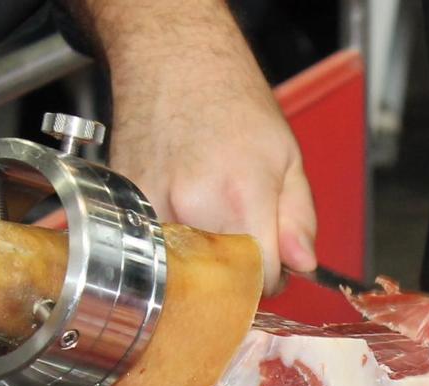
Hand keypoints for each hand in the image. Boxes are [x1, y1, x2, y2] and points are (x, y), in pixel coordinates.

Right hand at [105, 32, 315, 293]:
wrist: (174, 61)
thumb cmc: (232, 102)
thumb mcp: (288, 157)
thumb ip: (300, 219)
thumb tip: (302, 265)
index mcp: (240, 196)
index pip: (262, 280)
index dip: (272, 278)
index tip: (271, 264)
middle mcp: (192, 206)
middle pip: (221, 281)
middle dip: (238, 274)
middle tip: (242, 238)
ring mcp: (153, 207)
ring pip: (185, 270)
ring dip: (202, 260)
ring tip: (210, 216)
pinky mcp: (126, 204)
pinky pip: (156, 246)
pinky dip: (172, 241)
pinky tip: (182, 206)